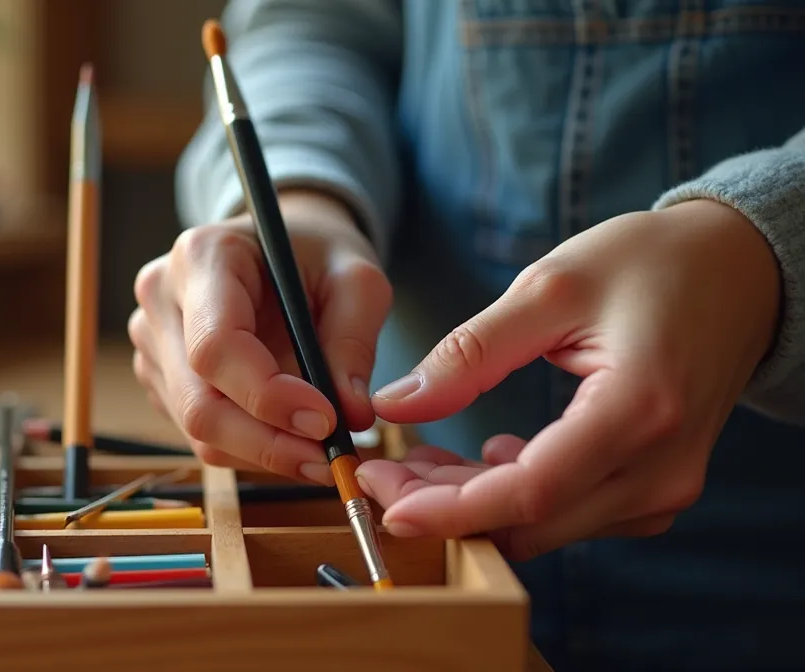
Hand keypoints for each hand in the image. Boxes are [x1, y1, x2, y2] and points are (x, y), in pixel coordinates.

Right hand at [128, 190, 390, 484]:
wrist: (279, 249)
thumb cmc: (315, 255)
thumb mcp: (356, 278)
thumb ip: (354, 341)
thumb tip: (352, 414)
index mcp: (201, 257)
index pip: (215, 347)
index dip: (268, 396)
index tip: (327, 420)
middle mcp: (161, 300)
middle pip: (199, 402)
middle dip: (270, 443)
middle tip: (331, 460)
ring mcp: (152, 342)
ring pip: (198, 429)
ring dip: (264, 453)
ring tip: (321, 450)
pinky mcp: (159, 378)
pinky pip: (198, 435)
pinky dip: (250, 449)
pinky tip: (288, 434)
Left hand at [357, 199, 780, 559]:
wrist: (739, 271)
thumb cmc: (649, 263)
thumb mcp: (549, 287)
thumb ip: (470, 353)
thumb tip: (393, 403)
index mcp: (639, 410)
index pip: (529, 492)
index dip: (449, 508)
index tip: (383, 501)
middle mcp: (660, 468)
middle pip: (531, 521)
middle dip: (444, 506)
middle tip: (382, 470)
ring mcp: (665, 487)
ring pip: (546, 525)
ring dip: (475, 502)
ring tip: (418, 456)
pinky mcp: (657, 488)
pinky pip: (572, 513)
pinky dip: (514, 496)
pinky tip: (480, 457)